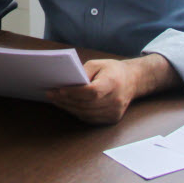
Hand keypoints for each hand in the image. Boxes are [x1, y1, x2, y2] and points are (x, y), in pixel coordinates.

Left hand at [46, 54, 177, 124]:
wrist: (133, 81)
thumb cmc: (112, 70)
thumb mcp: (98, 64)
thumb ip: (83, 72)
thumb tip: (67, 82)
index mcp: (113, 83)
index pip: (92, 92)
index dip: (74, 92)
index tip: (59, 89)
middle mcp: (115, 100)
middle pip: (87, 104)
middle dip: (66, 100)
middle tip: (50, 94)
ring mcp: (114, 112)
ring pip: (86, 113)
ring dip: (68, 107)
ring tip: (55, 100)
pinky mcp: (112, 119)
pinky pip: (90, 118)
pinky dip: (77, 112)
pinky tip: (67, 106)